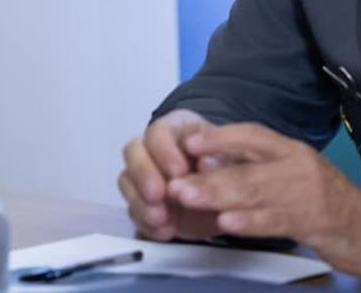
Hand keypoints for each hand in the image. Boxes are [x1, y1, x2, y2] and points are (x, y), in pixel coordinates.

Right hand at [119, 110, 220, 241]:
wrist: (230, 200)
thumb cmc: (227, 169)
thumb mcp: (233, 160)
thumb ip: (221, 159)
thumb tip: (206, 162)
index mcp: (177, 130)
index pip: (158, 131)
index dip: (164, 151)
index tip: (179, 171)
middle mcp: (155, 149)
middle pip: (133, 151)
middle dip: (144, 174)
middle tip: (159, 194)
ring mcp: (146, 177)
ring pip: (127, 180)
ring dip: (141, 201)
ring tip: (161, 217)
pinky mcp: (145, 204)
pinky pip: (133, 210)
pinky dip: (145, 222)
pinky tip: (163, 229)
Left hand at [168, 123, 360, 276]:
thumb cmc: (324, 200)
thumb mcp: (290, 172)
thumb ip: (254, 166)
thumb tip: (209, 162)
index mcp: (290, 151)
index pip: (253, 135)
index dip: (220, 137)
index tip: (190, 142)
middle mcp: (298, 167)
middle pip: (248, 169)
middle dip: (208, 177)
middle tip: (176, 184)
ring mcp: (307, 195)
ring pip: (258, 194)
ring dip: (219, 197)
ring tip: (190, 198)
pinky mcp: (314, 223)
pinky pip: (277, 221)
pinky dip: (251, 222)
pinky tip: (229, 223)